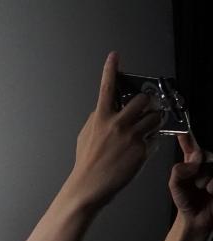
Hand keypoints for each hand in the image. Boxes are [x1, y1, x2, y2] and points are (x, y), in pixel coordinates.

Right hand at [68, 52, 162, 206]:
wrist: (89, 185)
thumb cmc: (86, 161)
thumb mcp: (86, 135)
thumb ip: (98, 119)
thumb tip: (108, 109)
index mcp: (100, 118)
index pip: (106, 88)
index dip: (110, 70)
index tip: (114, 56)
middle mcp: (117, 123)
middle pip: (143, 100)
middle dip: (148, 103)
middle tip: (147, 110)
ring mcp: (131, 136)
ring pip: (155, 118)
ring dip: (154, 122)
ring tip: (146, 130)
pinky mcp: (142, 150)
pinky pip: (155, 139)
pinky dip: (151, 142)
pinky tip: (140, 150)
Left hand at [170, 133, 212, 231]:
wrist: (197, 218)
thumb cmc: (186, 200)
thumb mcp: (175, 185)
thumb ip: (179, 171)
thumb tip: (194, 160)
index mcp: (193, 161)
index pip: (191, 143)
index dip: (188, 135)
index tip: (184, 130)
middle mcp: (208, 162)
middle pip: (206, 154)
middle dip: (199, 167)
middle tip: (196, 182)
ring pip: (212, 165)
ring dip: (205, 179)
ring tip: (202, 189)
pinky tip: (210, 192)